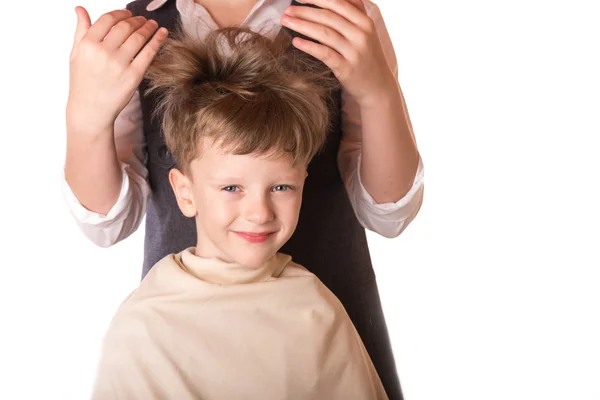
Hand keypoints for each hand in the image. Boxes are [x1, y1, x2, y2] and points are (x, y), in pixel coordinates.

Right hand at [67, 7, 167, 134]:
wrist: (91, 110)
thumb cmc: (83, 82)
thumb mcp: (76, 55)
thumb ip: (80, 30)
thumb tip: (80, 9)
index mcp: (88, 44)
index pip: (108, 20)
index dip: (121, 14)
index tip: (128, 13)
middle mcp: (103, 52)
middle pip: (125, 27)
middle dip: (137, 20)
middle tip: (144, 19)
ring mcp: (119, 64)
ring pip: (138, 37)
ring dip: (149, 27)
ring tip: (154, 25)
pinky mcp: (133, 75)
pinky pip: (148, 53)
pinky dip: (157, 40)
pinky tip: (163, 34)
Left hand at [281, 0, 395, 108]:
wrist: (378, 87)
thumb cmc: (366, 57)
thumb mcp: (365, 33)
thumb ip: (352, 15)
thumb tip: (327, 2)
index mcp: (365, 21)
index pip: (338, 3)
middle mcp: (361, 34)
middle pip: (328, 16)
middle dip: (304, 11)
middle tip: (286, 11)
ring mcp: (354, 51)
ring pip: (324, 33)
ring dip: (301, 25)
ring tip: (285, 22)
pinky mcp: (346, 68)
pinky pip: (324, 53)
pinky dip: (308, 46)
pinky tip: (295, 42)